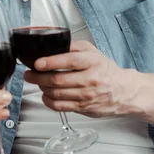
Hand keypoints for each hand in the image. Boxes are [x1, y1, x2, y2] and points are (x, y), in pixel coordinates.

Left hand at [23, 40, 140, 117]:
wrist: (124, 91)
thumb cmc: (106, 70)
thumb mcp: (93, 52)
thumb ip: (74, 47)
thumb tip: (54, 46)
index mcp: (92, 62)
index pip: (68, 61)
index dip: (49, 62)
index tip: (37, 63)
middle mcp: (90, 80)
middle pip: (58, 80)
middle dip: (38, 77)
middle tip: (29, 74)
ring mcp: (86, 96)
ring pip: (56, 94)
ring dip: (41, 88)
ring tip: (36, 82)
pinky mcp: (83, 108)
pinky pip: (60, 106)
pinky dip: (48, 100)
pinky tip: (45, 94)